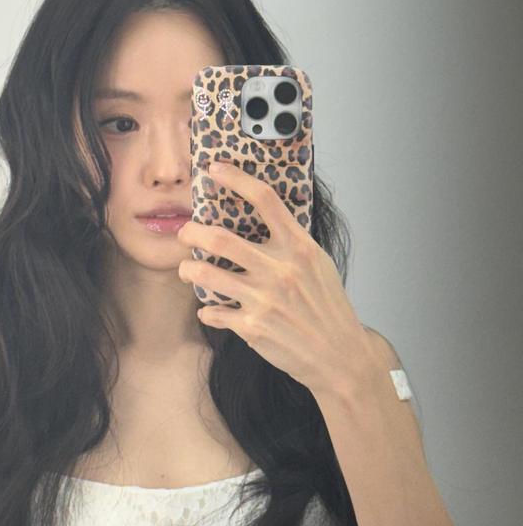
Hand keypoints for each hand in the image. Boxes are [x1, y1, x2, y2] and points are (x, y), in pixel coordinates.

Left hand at [177, 161, 379, 402]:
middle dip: (192, 231)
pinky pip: (213, 311)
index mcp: (300, 248)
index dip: (236, 179)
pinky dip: (208, 309)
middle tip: (185, 232)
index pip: (265, 200)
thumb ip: (291, 243)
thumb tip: (261, 219)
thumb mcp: (319, 265)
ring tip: (189, 268)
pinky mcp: (252, 328)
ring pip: (205, 273)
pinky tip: (211, 309)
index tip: (215, 169)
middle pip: (220, 237)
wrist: (340, 356)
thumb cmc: (328, 308)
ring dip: (189, 268)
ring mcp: (264, 299)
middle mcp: (280, 270)